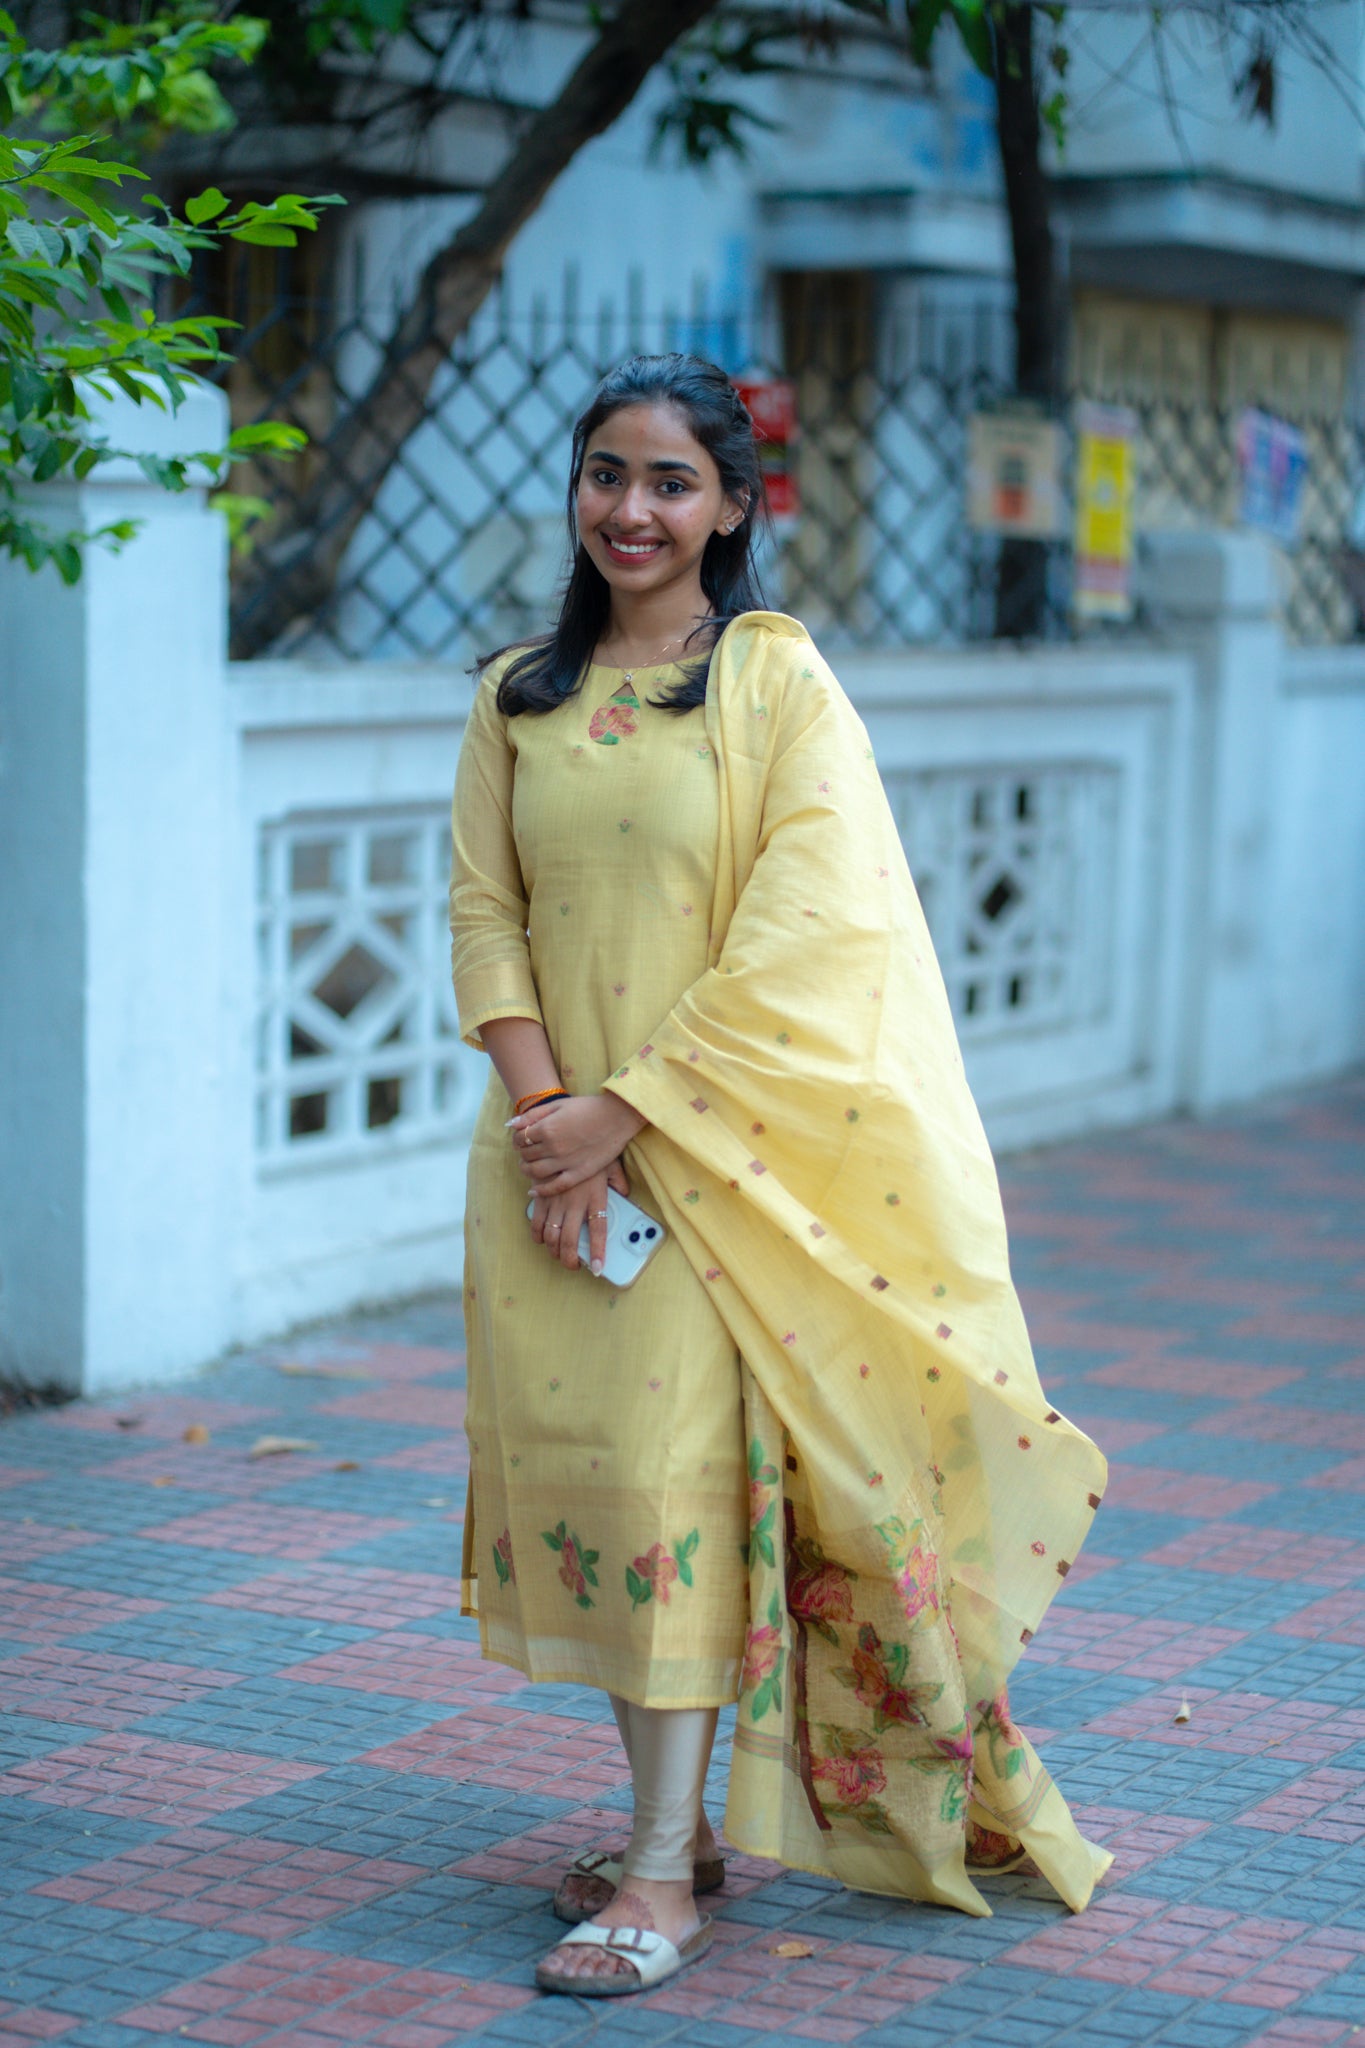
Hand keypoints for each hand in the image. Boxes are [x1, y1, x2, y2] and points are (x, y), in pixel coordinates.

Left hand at [509, 1092, 644, 1197]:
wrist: (617, 1117)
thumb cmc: (588, 1107)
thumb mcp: (558, 1105)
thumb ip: (533, 1115)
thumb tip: (511, 1125)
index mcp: (547, 1128)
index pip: (521, 1138)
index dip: (518, 1139)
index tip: (522, 1138)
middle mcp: (553, 1147)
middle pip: (526, 1155)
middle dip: (523, 1153)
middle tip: (527, 1151)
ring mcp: (565, 1162)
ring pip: (535, 1172)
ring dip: (527, 1170)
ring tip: (528, 1167)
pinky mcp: (578, 1173)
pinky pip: (555, 1186)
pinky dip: (542, 1191)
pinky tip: (534, 1191)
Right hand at [529, 1159, 630, 1273]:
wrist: (562, 1135)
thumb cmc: (589, 1149)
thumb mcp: (609, 1163)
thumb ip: (618, 1181)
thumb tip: (625, 1193)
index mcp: (594, 1196)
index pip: (598, 1230)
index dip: (598, 1251)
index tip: (598, 1268)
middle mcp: (574, 1202)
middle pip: (570, 1240)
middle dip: (570, 1259)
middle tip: (574, 1265)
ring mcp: (556, 1200)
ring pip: (551, 1235)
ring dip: (554, 1250)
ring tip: (559, 1255)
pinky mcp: (542, 1196)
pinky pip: (536, 1221)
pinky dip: (537, 1234)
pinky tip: (541, 1239)